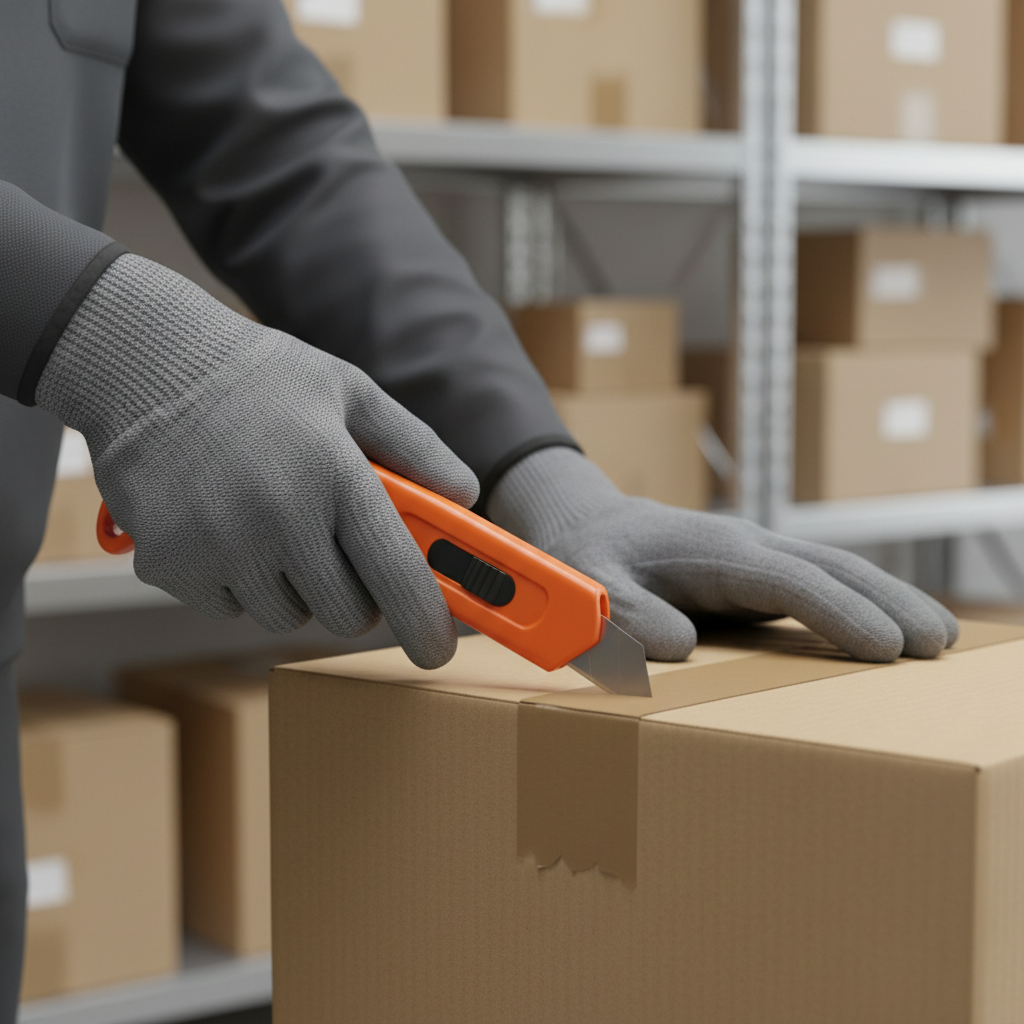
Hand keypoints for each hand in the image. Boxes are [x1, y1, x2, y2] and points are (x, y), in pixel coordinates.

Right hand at [36, 255, 477, 667]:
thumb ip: (415, 447)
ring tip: (276, 524)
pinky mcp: (170, 564)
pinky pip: (228, 606)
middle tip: (341, 551)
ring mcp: (220, 546)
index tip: (437, 647)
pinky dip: (237, 582)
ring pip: (286, 614)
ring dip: (294, 587)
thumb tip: (467, 495)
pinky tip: (227, 525)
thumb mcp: (350, 391)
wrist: (147, 363)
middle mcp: (280, 517)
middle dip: (355, 593)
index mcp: (335, 474)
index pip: (397, 574)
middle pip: (346, 614)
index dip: (426, 621)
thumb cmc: (262, 378)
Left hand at [488, 447, 956, 661]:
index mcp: (711, 551)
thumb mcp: (586, 587)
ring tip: (937, 637)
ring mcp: (754, 558)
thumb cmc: (585, 560)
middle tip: (939, 643)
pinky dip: (856, 601)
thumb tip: (682, 647)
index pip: (788, 580)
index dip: (836, 611)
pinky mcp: (753, 573)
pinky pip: (816, 584)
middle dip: (886, 600)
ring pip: (832, 570)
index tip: (884, 645)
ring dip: (885, 599)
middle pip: (829, 567)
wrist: (585, 525)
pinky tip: (883, 627)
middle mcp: (744, 548)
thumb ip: (625, 615)